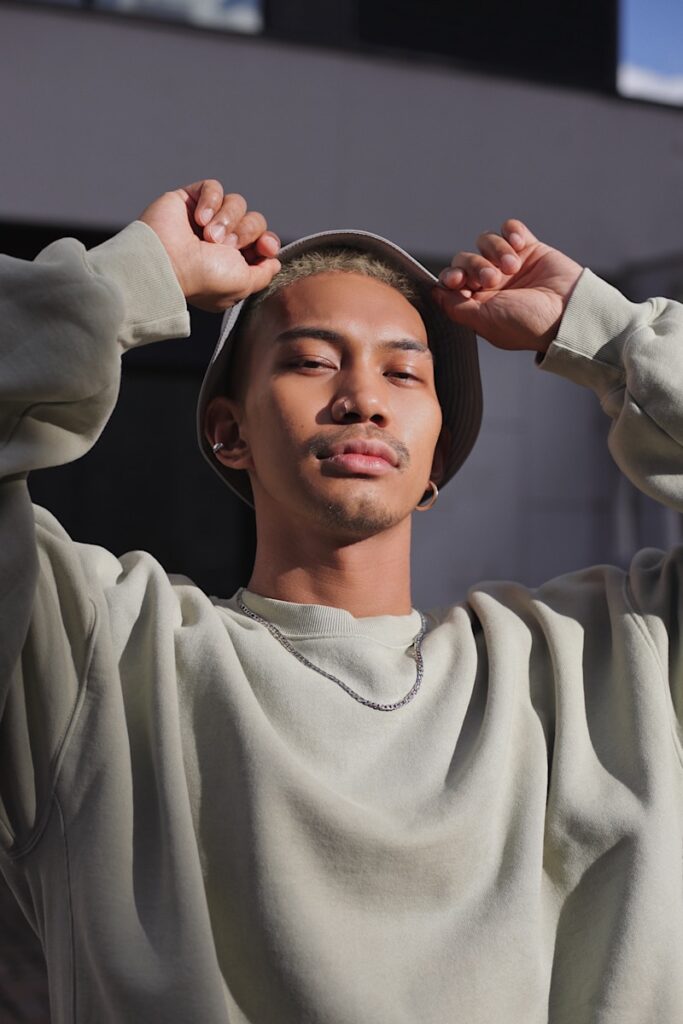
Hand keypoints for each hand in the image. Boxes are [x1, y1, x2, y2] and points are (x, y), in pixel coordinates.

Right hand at [139, 180, 280, 311]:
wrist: (167, 262)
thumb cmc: (203, 278)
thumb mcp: (244, 285)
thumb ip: (263, 274)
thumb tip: (274, 261)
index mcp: (233, 262)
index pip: (263, 242)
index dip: (268, 241)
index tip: (266, 247)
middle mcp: (220, 241)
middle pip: (254, 221)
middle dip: (246, 232)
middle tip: (225, 246)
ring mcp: (205, 219)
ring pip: (237, 203)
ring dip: (227, 219)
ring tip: (208, 236)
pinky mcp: (189, 199)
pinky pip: (214, 187)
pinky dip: (211, 201)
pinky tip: (199, 219)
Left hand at [433, 219, 582, 352]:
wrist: (568, 312)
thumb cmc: (527, 323)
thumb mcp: (485, 321)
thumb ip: (456, 307)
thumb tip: (434, 293)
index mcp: (478, 303)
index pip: (452, 281)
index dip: (452, 276)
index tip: (459, 280)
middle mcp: (491, 284)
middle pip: (465, 259)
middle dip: (475, 265)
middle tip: (493, 278)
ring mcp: (510, 265)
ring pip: (486, 242)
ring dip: (496, 250)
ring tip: (513, 266)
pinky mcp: (530, 249)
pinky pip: (510, 229)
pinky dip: (511, 232)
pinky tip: (520, 245)